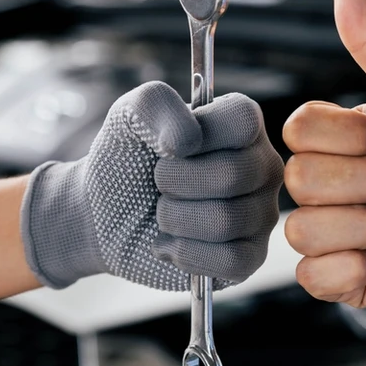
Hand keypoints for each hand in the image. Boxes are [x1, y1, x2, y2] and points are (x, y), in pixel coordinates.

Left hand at [21, 81, 283, 290]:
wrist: (103, 212)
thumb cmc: (127, 158)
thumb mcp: (130, 114)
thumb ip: (157, 104)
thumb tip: (188, 140)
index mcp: (243, 124)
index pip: (242, 123)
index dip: (199, 136)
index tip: (169, 145)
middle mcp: (262, 166)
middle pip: (234, 175)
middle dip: (175, 182)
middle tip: (159, 183)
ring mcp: (260, 214)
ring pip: (227, 221)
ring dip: (174, 218)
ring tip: (162, 213)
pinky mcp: (249, 257)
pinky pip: (231, 261)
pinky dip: (186, 254)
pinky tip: (169, 244)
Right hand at [282, 0, 365, 306]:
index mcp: (338, 139)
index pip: (297, 130)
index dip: (347, 139)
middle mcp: (329, 184)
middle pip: (298, 181)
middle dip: (360, 182)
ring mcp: (333, 230)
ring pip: (301, 230)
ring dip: (360, 226)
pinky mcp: (342, 278)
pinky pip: (312, 277)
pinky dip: (351, 269)